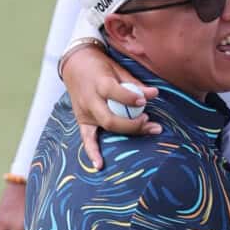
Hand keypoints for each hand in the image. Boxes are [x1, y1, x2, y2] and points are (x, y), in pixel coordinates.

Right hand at [60, 43, 158, 169]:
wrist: (74, 63)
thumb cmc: (100, 65)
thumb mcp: (117, 68)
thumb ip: (134, 83)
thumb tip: (154, 94)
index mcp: (99, 83)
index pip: (115, 93)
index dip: (131, 98)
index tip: (146, 100)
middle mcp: (90, 100)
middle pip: (111, 118)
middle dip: (133, 123)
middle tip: (149, 121)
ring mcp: (85, 112)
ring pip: (105, 127)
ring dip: (127, 131)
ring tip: (148, 129)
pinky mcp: (82, 120)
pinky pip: (87, 138)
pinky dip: (92, 152)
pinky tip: (99, 165)